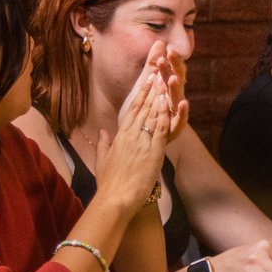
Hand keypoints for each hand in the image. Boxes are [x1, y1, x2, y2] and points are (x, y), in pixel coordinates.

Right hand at [94, 53, 173, 208]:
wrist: (115, 199)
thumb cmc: (109, 184)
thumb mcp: (102, 161)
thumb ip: (104, 144)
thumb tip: (103, 132)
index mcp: (120, 137)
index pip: (131, 110)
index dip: (140, 94)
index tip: (146, 80)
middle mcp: (130, 136)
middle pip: (142, 108)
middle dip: (151, 89)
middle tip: (158, 71)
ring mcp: (140, 143)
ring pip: (151, 115)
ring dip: (159, 97)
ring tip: (165, 80)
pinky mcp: (151, 152)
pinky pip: (159, 130)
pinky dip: (164, 115)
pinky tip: (169, 103)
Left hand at [115, 42, 187, 141]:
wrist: (137, 138)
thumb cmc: (144, 110)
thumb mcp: (145, 86)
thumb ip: (152, 67)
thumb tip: (160, 42)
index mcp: (167, 88)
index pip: (172, 70)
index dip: (171, 60)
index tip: (167, 48)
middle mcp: (174, 99)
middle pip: (177, 80)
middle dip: (175, 68)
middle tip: (171, 55)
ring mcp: (174, 114)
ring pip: (177, 99)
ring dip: (176, 88)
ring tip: (173, 78)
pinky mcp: (173, 129)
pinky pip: (180, 121)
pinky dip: (182, 113)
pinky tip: (183, 103)